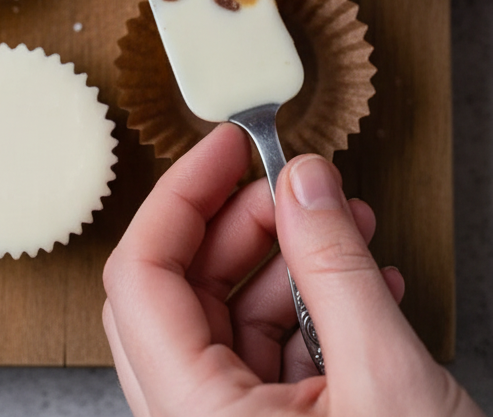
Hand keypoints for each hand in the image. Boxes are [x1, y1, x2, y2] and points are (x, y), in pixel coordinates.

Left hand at [103, 124, 479, 416]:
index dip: (179, 197)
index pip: (141, 278)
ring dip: (284, 265)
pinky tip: (361, 287)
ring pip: (226, 325)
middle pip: (178, 295)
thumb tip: (301, 181)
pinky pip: (267, 361)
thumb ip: (336, 267)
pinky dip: (309, 313)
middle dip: (237, 227)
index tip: (225, 148)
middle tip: (291, 186)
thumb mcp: (388, 381)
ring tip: (345, 229)